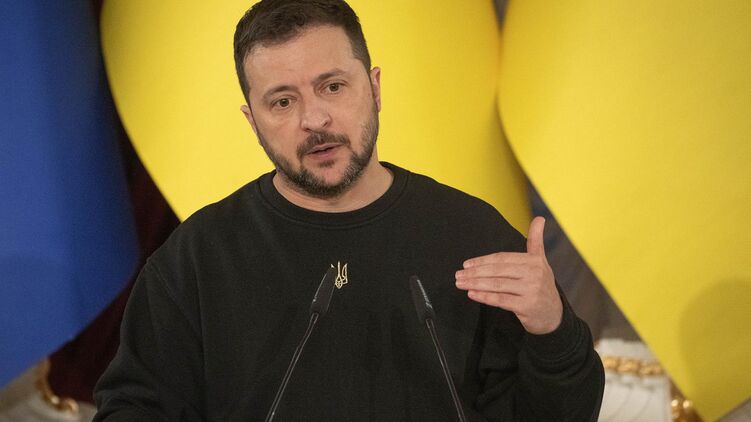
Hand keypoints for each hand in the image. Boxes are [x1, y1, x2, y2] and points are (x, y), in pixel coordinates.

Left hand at [455, 216, 562, 334]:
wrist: (553, 314)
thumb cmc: (541, 285)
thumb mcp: (540, 261)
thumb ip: (536, 240)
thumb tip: (539, 218)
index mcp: (534, 260)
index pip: (502, 258)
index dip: (482, 261)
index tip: (467, 264)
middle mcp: (534, 274)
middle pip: (498, 271)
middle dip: (475, 272)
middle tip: (458, 274)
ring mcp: (531, 290)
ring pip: (497, 285)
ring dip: (475, 283)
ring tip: (461, 283)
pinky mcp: (527, 306)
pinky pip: (501, 299)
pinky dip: (484, 296)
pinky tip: (472, 294)